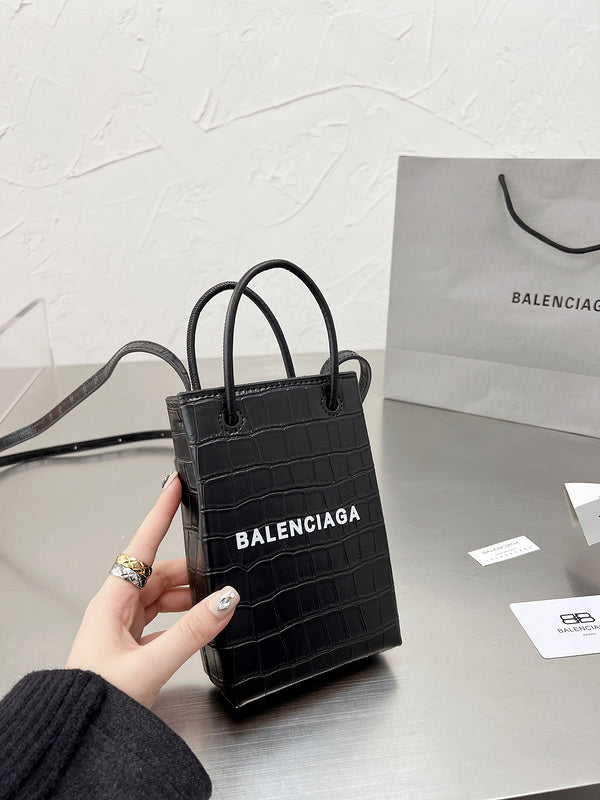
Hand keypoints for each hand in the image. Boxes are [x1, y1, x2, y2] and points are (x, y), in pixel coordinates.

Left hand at [66, 473, 238, 707]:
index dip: (160, 512)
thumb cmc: (98, 699)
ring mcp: (122, 625)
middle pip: (158, 572)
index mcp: (113, 601)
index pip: (141, 544)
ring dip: (188, 597)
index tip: (175, 486)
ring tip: (215, 605)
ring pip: (161, 595)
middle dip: (191, 570)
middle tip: (221, 571)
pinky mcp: (130, 643)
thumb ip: (193, 632)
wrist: (77, 734)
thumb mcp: (152, 664)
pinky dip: (182, 618)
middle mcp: (116, 607)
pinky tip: (198, 627)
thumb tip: (226, 600)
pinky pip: (162, 618)